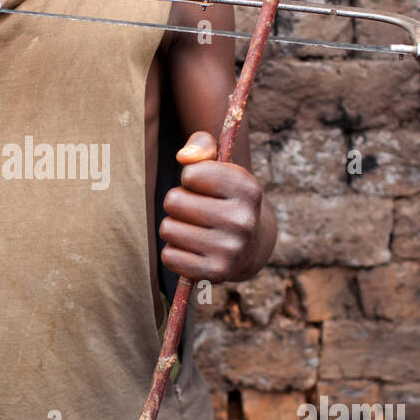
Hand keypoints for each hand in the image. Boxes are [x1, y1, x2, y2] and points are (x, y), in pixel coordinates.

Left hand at [159, 130, 265, 283]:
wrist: (251, 246)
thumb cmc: (225, 197)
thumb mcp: (221, 166)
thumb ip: (202, 145)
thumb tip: (183, 157)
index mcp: (248, 188)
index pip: (191, 173)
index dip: (190, 178)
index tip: (204, 186)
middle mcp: (243, 220)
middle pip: (174, 201)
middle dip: (178, 203)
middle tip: (195, 210)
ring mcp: (231, 250)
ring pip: (168, 229)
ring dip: (174, 227)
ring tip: (194, 229)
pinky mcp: (216, 274)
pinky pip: (169, 256)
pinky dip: (174, 252)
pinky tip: (192, 250)